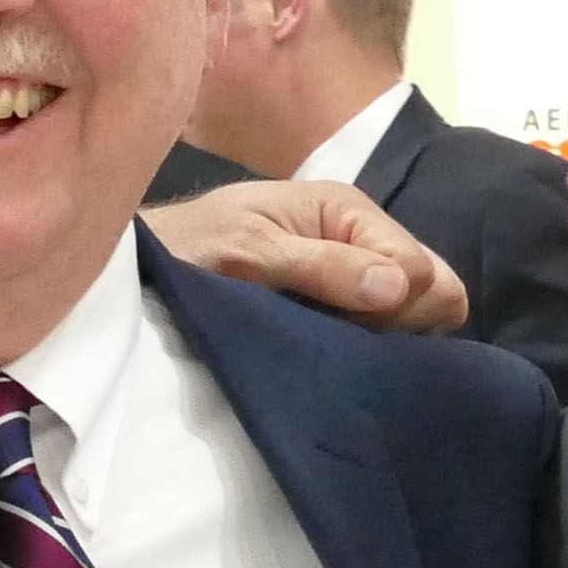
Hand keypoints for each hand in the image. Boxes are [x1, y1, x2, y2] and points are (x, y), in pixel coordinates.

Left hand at [141, 174, 466, 332]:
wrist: (138, 270)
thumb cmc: (187, 248)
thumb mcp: (249, 253)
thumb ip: (323, 267)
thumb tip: (399, 286)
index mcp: (348, 210)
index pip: (420, 269)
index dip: (397, 306)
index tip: (348, 323)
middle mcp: (360, 240)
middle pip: (429, 292)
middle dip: (398, 321)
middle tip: (338, 335)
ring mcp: (352, 278)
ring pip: (410, 319)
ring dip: (381, 340)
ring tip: (328, 347)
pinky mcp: (338, 312)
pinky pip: (381, 336)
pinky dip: (366, 349)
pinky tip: (331, 357)